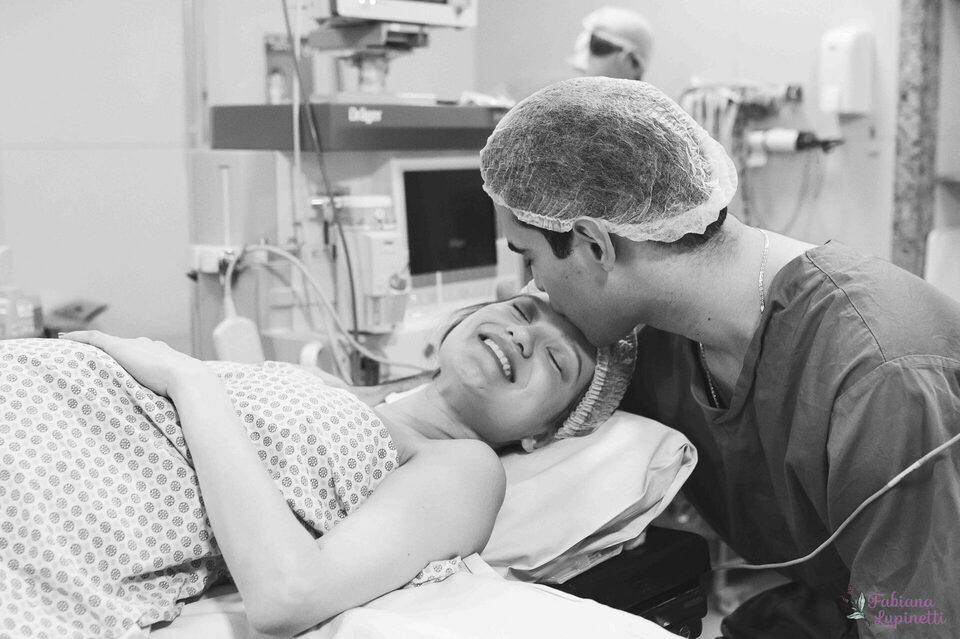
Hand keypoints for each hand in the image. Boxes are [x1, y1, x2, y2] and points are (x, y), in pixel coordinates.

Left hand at [60, 330, 210, 397]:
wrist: (188, 379)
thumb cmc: (189, 394)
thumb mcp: (183, 397)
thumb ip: (178, 402)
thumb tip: (184, 421)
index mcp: (166, 356)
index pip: (147, 355)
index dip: (137, 359)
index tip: (129, 365)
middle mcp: (150, 346)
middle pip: (128, 346)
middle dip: (116, 351)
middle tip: (101, 359)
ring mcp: (135, 345)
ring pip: (109, 342)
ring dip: (95, 345)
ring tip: (76, 347)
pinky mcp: (120, 347)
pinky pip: (94, 338)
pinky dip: (79, 336)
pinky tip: (64, 338)